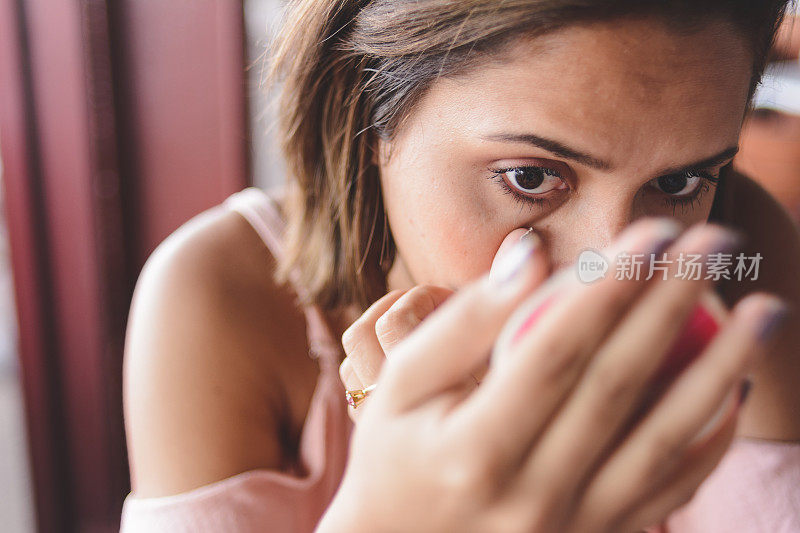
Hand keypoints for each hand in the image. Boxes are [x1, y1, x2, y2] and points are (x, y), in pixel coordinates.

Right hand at [319, 218, 784, 532]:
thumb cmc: (397, 455)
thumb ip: (465, 321)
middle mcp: (531, 492)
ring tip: (765, 312)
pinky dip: (709, 440)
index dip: (608, 286)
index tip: (652, 230)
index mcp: (476, 447)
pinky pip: (669, 491)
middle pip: (618, 384)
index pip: (555, 349)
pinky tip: (732, 389)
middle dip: (673, 304)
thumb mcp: (403, 384)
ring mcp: (571, 525)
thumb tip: (529, 253)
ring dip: (720, 370)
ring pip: (663, 441)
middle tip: (716, 242)